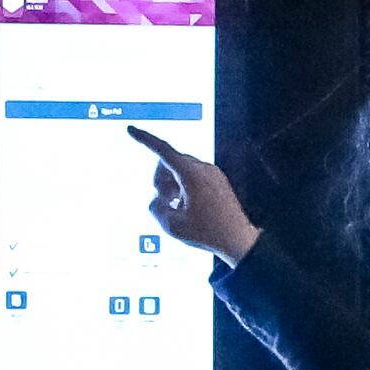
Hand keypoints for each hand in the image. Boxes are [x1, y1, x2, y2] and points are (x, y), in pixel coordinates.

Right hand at [127, 126, 259, 264]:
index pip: (162, 150)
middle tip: (164, 201)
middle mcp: (203, 169)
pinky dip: (184, 186)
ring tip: (177, 207)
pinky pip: (193, 175)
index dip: (144, 139)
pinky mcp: (217, 180)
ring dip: (172, 184)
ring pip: (181, 168)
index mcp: (191, 175)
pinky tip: (186, 206)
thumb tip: (155, 201)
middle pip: (170, 161)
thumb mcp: (172, 226)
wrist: (238, 239)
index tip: (132, 130)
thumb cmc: (209, 232)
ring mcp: (212, 173)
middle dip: (160, 178)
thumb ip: (155, 209)